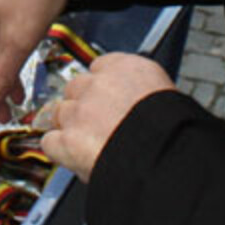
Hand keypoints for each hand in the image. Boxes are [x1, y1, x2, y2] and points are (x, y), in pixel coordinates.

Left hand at [40, 53, 175, 179]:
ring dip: (69, 126)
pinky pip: (50, 142)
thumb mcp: (166, 97)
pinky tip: (71, 158)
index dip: (101, 87)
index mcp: (127, 67)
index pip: (100, 67)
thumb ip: (142, 92)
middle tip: (96, 125)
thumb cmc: (174, 132)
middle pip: (76, 88)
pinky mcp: (68, 140)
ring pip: (59, 112)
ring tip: (86, 144)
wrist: (166, 156)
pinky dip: (58, 151)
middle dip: (83, 106)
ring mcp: (80, 111)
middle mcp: (99, 84)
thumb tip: (136, 101)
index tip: (106, 98)